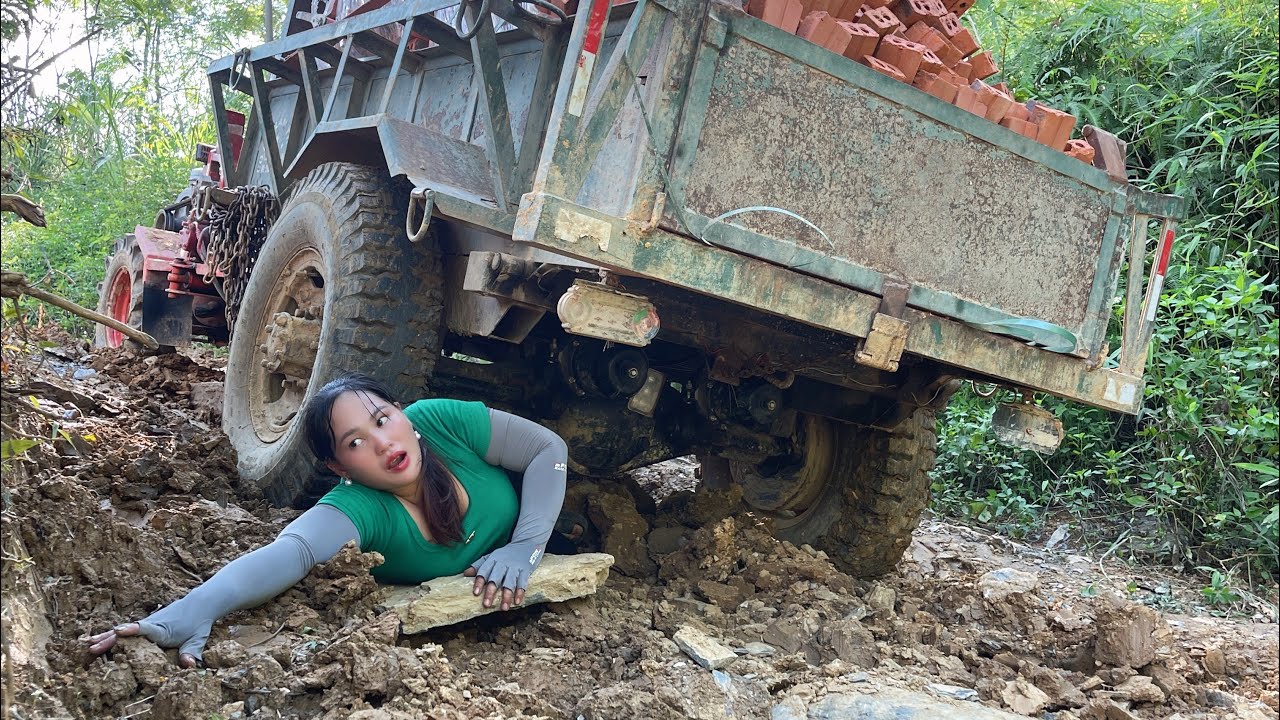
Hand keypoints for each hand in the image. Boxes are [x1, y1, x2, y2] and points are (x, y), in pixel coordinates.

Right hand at [84, 613, 212, 667]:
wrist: (199, 604)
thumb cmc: (198, 624)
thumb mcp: (198, 639)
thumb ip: (192, 653)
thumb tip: (189, 665)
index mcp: (162, 630)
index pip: (146, 629)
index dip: (133, 630)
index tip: (118, 631)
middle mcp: (151, 625)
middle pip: (127, 633)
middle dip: (110, 640)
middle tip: (92, 648)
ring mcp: (146, 623)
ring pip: (123, 631)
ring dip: (106, 638)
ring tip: (88, 644)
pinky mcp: (144, 624)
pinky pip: (125, 630)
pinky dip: (111, 635)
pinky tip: (98, 639)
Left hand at [464, 542, 543, 610]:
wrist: (526, 542)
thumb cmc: (506, 554)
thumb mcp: (492, 556)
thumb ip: (479, 565)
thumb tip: (465, 574)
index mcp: (493, 559)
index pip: (484, 570)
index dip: (480, 581)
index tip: (475, 593)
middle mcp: (503, 562)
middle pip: (495, 577)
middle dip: (491, 591)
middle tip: (486, 604)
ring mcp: (515, 566)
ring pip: (509, 582)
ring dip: (506, 595)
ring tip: (503, 608)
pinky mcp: (526, 569)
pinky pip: (523, 582)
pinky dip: (520, 592)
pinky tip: (517, 602)